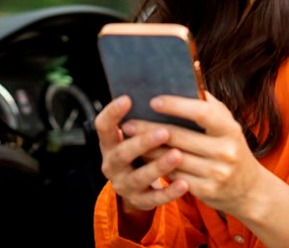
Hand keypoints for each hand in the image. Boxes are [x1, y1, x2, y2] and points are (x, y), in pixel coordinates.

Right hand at [93, 95, 189, 213]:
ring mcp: (124, 184)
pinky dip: (169, 192)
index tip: (128, 98)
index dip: (113, 113)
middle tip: (165, 132)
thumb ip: (149, 115)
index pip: (103, 126)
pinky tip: (184, 183)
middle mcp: (112, 164)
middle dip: (143, 142)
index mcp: (110, 142)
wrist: (141, 186)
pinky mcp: (140, 200)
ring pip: (139, 177)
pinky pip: (155, 199)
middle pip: (122, 153)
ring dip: (158, 166)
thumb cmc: (145, 148)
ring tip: (178, 155)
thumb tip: (174, 88)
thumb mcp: (140, 133)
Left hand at [123, 91, 266, 217]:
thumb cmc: (231, 146)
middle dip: (150, 129)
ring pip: (172, 158)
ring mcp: (217, 173)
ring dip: (147, 149)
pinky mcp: (206, 191)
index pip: (202, 113)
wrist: (249, 188)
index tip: (153, 101)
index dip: (177, 106)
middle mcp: (226, 151)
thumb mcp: (227, 124)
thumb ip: (208, 102)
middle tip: (128, 123)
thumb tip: (189, 70)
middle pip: (180, 137)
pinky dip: (156, 166)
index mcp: (230, 129)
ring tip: (130, 140)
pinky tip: (143, 159)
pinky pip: (174, 177)